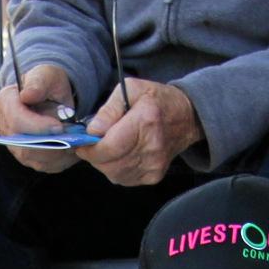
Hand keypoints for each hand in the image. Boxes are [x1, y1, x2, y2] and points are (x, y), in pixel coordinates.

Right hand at [0, 64, 83, 171]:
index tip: (58, 126)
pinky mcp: (28, 157)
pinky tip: (73, 148)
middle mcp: (5, 127)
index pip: (16, 121)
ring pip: (34, 158)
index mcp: (5, 102)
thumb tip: (27, 95)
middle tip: (72, 137)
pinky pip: (45, 165)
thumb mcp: (47, 75)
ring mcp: (14, 145)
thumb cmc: (49, 84)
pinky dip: (62, 159)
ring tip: (75, 141)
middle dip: (50, 143)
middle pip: (23, 145)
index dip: (37, 127)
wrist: (53, 97)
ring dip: (57, 152)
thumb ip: (38, 82)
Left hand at [82, 77, 201, 186]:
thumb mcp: (131, 89)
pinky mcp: (154, 175)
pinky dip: (116, 170)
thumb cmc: (156, 100)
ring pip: (114, 174)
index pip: (109, 147)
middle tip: (93, 145)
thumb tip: (92, 131)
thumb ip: (109, 109)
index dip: (90, 149)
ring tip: (108, 148)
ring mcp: (154, 164)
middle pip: (109, 164)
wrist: (186, 117)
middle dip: (95, 156)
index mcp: (145, 122)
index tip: (82, 143)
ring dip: (105, 164)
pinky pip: (124, 179)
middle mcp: (151, 147)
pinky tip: (121, 156)